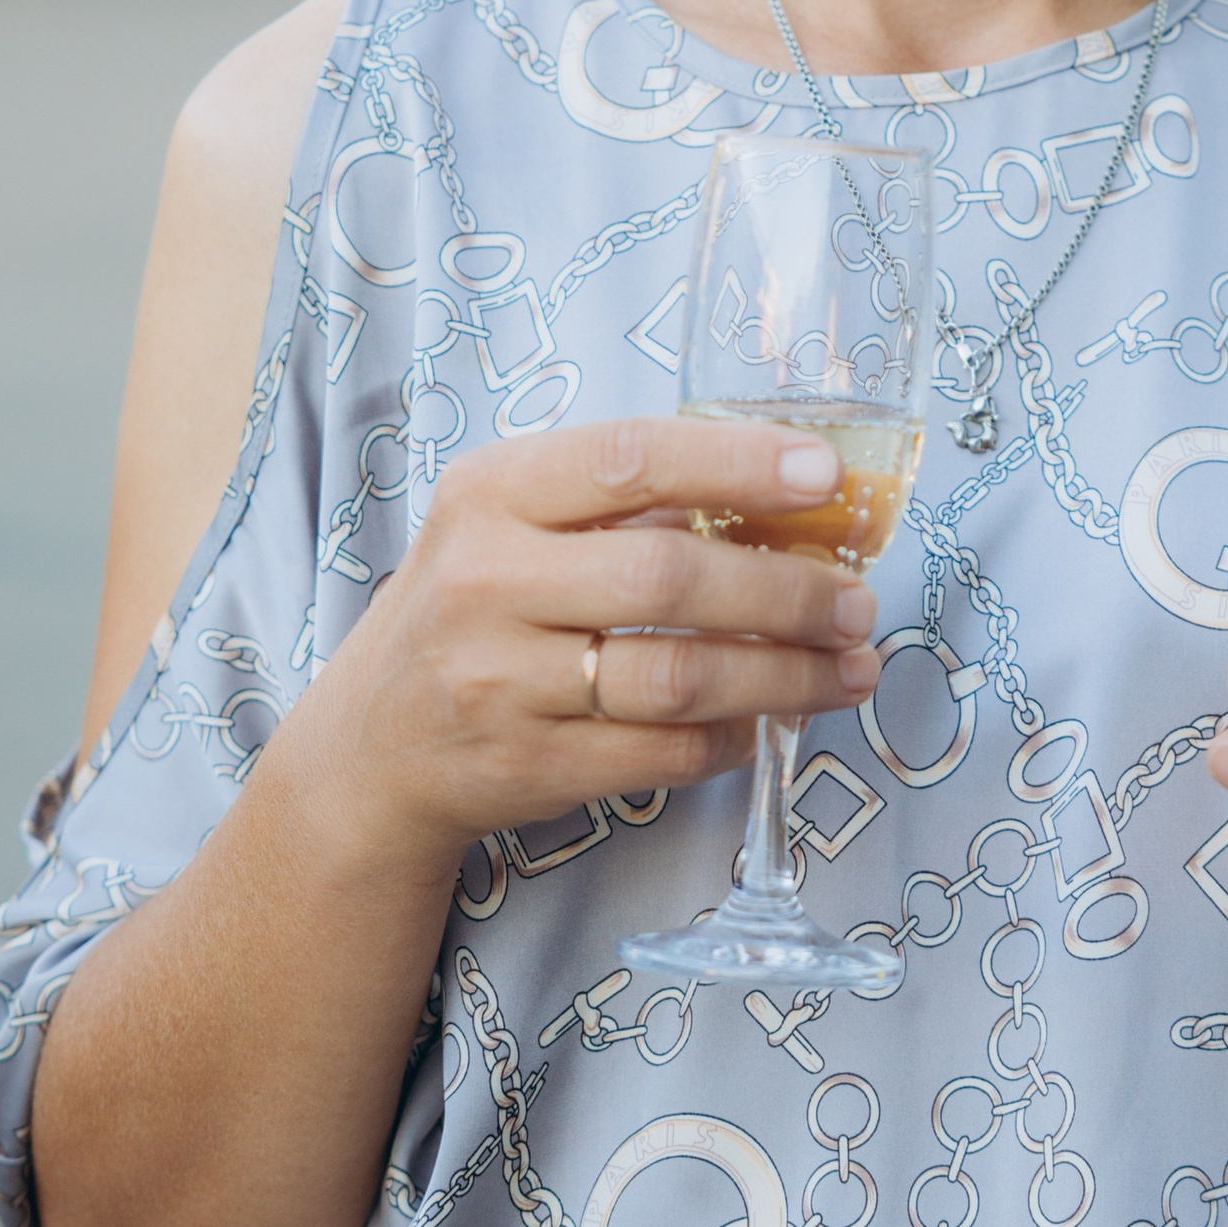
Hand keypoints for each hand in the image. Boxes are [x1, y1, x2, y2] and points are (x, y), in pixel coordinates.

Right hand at [300, 416, 882, 864]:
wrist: (369, 750)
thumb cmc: (471, 611)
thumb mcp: (509, 525)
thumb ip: (621, 501)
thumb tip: (787, 490)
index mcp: (490, 493)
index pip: (630, 459)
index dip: (738, 463)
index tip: (827, 474)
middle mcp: (485, 582)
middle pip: (669, 578)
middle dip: (787, 592)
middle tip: (857, 602)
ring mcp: (501, 682)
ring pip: (678, 677)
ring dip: (785, 675)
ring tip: (849, 668)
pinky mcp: (526, 767)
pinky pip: (662, 753)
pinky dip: (733, 736)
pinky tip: (769, 719)